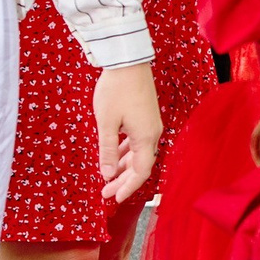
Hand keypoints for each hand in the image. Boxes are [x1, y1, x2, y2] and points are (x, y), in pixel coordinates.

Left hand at [92, 62, 161, 202]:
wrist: (128, 61)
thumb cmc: (115, 90)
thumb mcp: (106, 122)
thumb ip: (107, 150)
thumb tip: (108, 174)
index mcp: (146, 138)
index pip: (140, 172)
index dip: (128, 187)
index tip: (114, 198)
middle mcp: (153, 133)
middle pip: (140, 164)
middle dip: (123, 180)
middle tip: (106, 192)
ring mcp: (150, 124)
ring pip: (138, 153)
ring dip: (124, 166)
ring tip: (108, 177)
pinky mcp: (145, 116)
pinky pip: (137, 141)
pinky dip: (126, 151)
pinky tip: (115, 155)